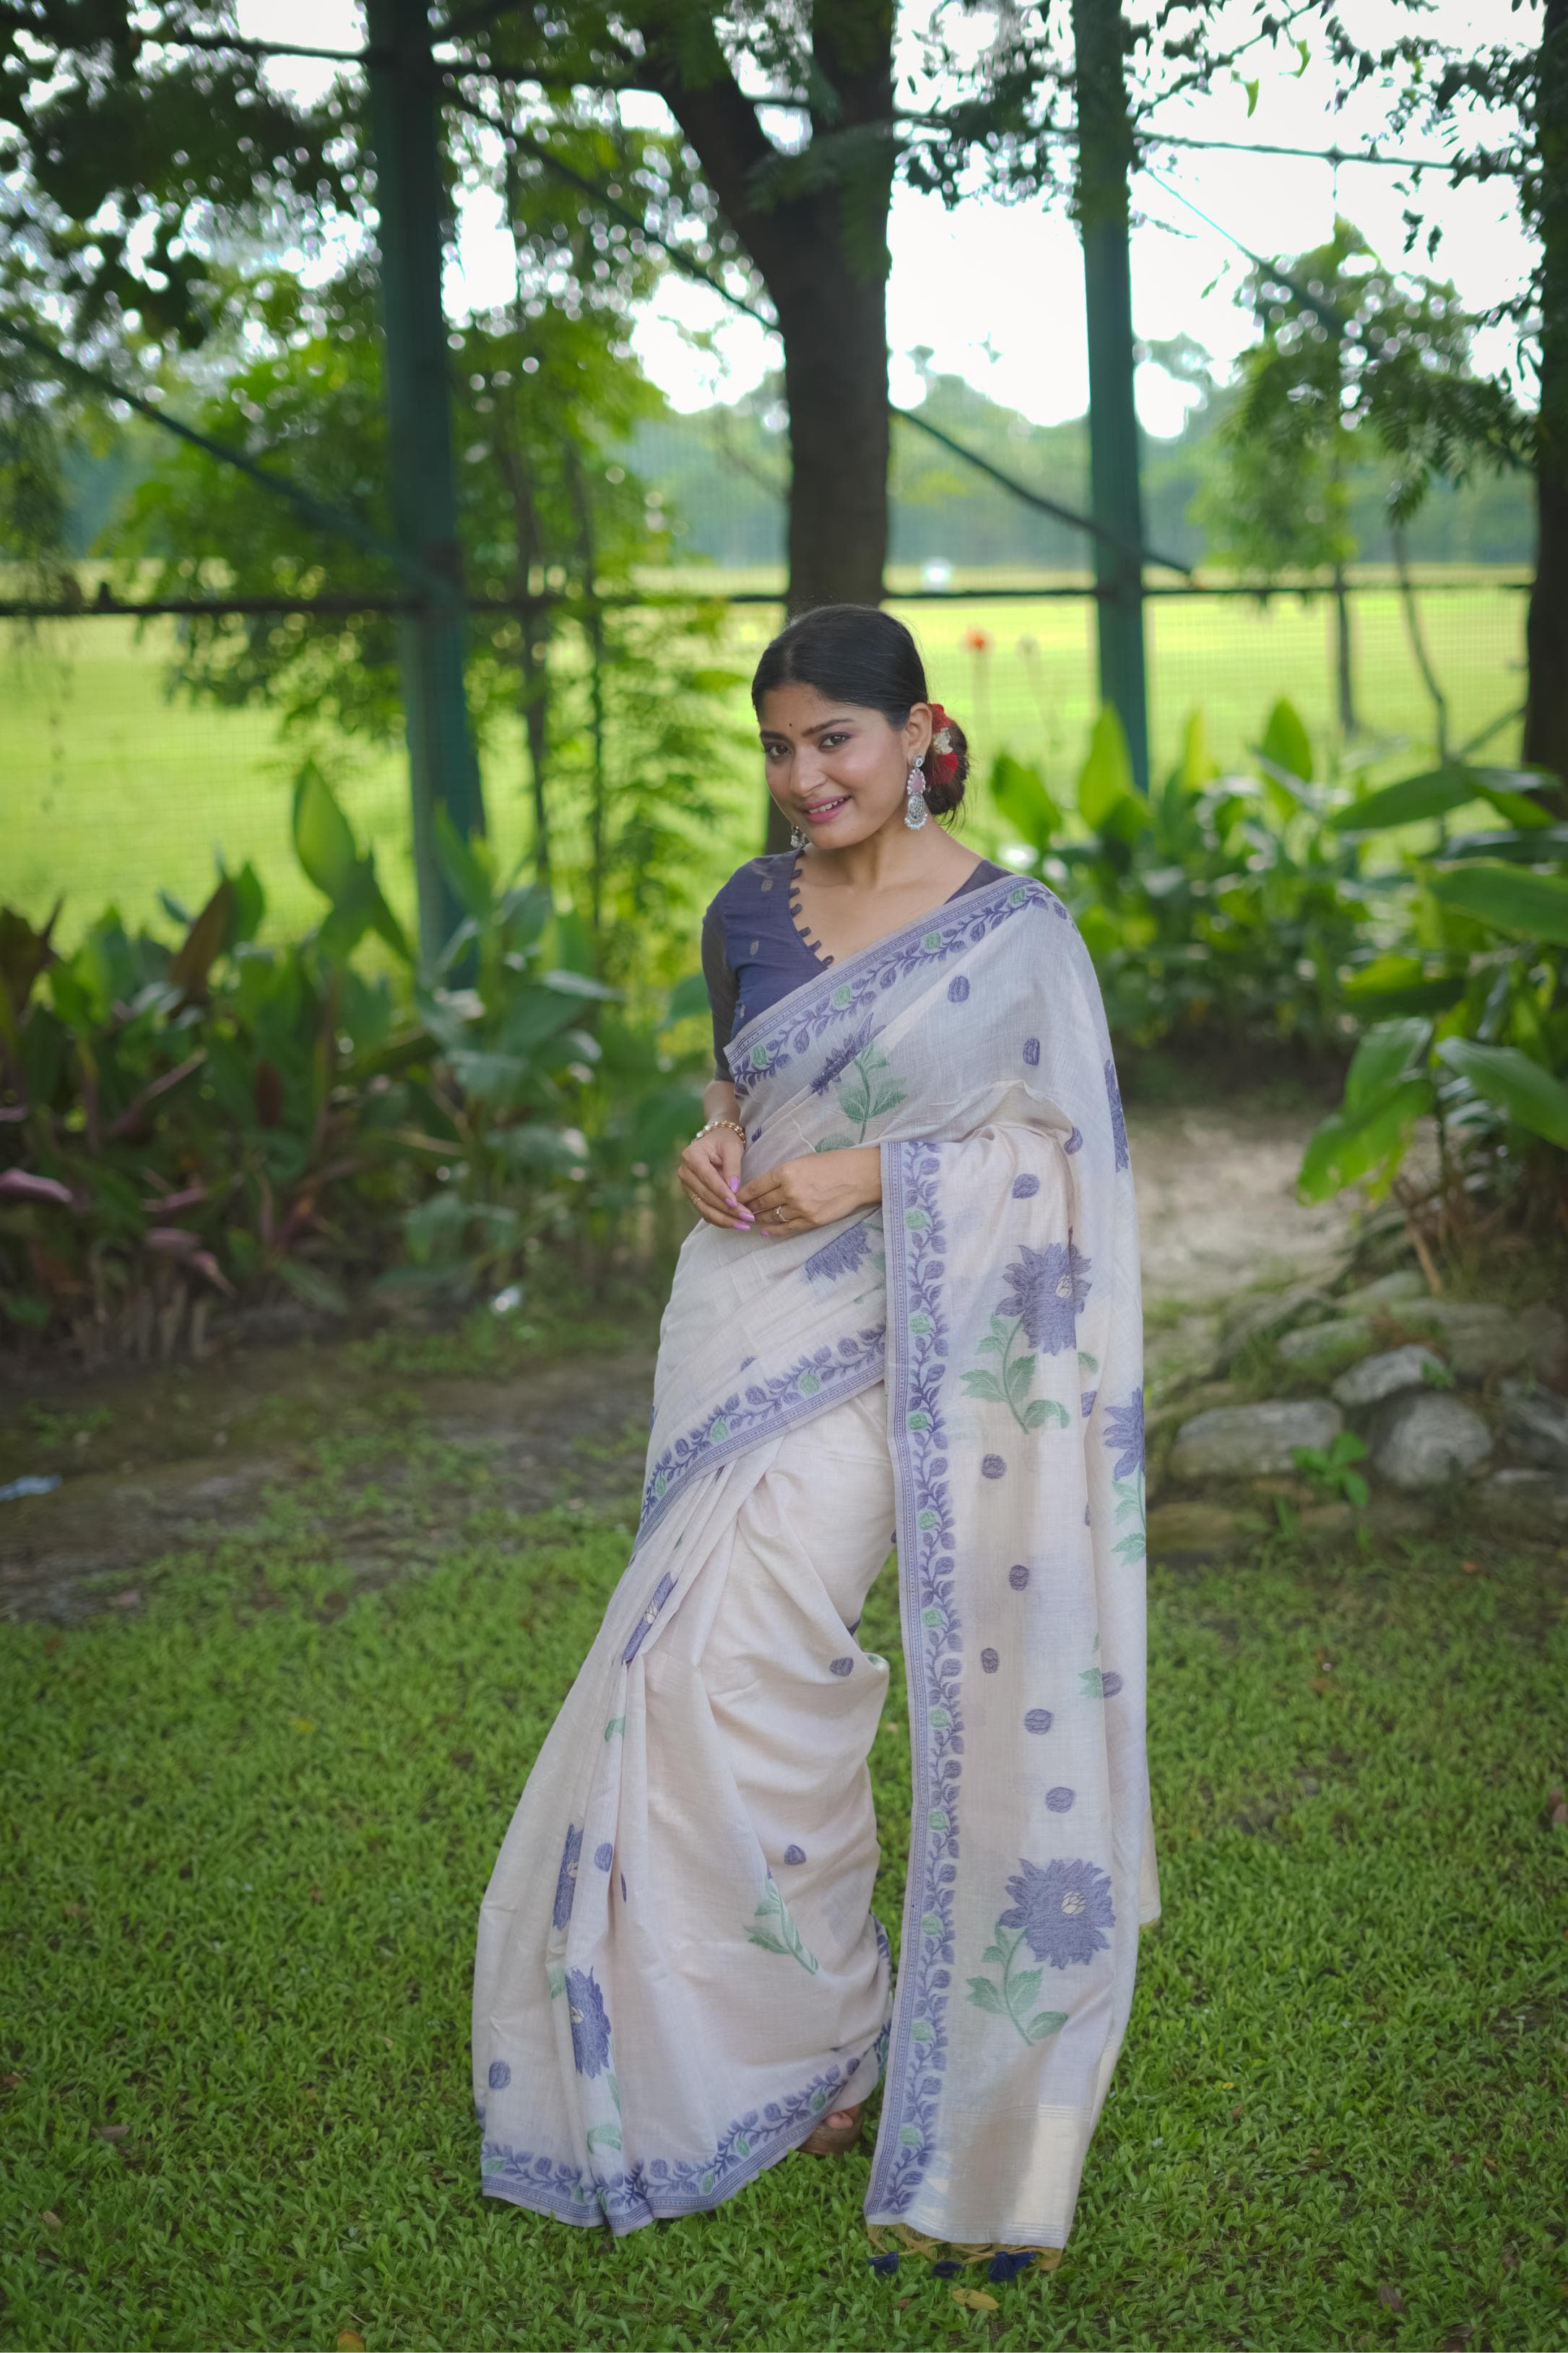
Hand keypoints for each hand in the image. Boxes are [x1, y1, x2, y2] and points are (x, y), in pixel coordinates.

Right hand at [678, 1123, 753, 1230]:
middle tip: (747, 1218)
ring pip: (704, 1208)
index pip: (708, 1179)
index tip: (737, 1204)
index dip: (722, 1193)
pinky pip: (705, 1211)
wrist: (716, 1140)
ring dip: (724, 1219)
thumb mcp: (732, 1148)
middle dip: (727, 1209)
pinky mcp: (693, 1195)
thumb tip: (734, 1190)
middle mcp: (685, 1172)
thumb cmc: (725, 1141)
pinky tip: (735, 1223)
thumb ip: (733, 1167)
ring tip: (743, 1225)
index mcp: (691, 1156)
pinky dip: (719, 1219)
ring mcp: (687, 1186)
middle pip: (706, 1196)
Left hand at [737, 1147, 881, 1238]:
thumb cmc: (832, 1163)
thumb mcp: (803, 1161)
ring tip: (751, 1220)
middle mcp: (790, 1191)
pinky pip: (787, 1228)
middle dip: (748, 1208)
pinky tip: (766, 1231)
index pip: (755, 1186)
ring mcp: (800, 1208)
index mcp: (786, 1172)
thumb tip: (765, 1186)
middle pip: (760, 1203)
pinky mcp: (811, 1221)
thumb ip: (783, 1174)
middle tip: (739, 1211)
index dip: (742, 1195)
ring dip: (759, 1219)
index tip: (734, 1198)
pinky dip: (774, 1231)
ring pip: (771, 1217)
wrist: (858, 1176)